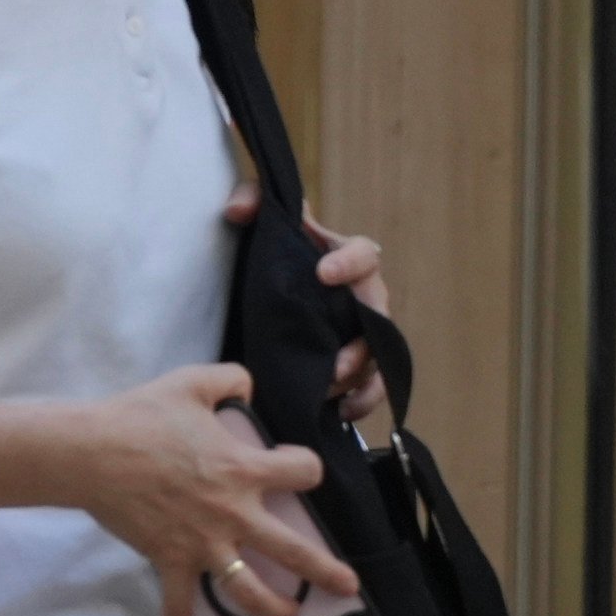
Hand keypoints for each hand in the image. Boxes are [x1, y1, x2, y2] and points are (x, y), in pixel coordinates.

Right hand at [54, 363, 360, 615]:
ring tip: (287, 615)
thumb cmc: (140, 417)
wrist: (92, 452)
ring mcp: (204, 543)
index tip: (298, 468)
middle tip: (346, 585)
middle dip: (325, 571)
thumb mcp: (191, 382)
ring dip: (271, 609)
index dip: (306, 467)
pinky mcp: (171, 560)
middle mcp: (233, 513)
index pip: (303, 472)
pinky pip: (179, 600)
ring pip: (249, 591)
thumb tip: (248, 386)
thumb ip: (230, 379)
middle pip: (294, 551)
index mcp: (243, 469)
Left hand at [225, 186, 394, 421]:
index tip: (322, 273)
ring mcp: (362, 331)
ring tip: (330, 392)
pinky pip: (373, 384)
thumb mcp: (261, 224)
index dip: (349, 262)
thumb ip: (251, 202)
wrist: (268, 290)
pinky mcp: (354, 362)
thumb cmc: (274, 251)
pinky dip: (363, 401)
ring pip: (378, 356)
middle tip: (334, 364)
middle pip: (379, 315)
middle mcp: (362, 296)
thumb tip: (237, 211)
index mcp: (345, 256)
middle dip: (361, 342)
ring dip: (359, 378)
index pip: (363, 253)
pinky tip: (340, 413)